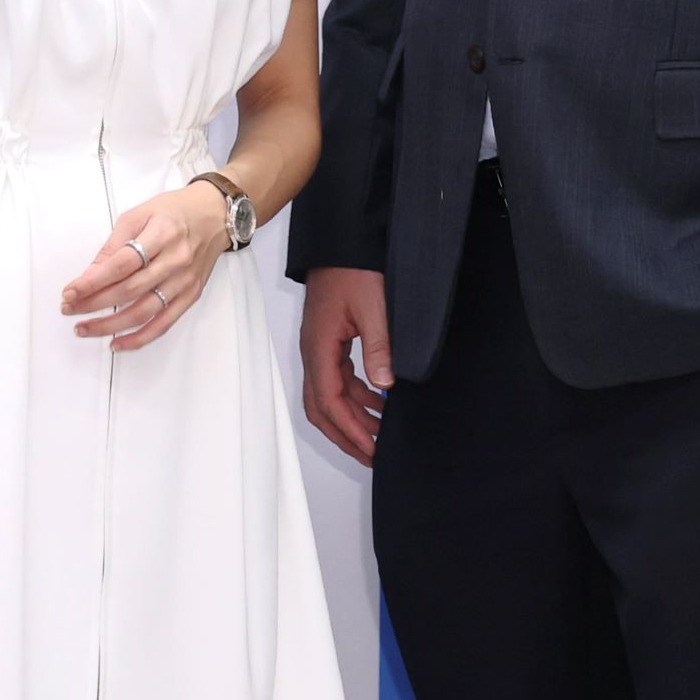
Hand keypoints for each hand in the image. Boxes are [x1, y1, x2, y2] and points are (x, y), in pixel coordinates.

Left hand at [61, 184, 232, 353]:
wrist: (214, 215)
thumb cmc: (174, 212)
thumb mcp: (139, 214)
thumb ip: (114, 245)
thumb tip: (90, 275)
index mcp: (161, 234)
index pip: (121, 264)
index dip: (93, 281)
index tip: (70, 292)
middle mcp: (176, 260)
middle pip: (129, 290)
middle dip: (94, 304)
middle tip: (69, 309)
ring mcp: (185, 281)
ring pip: (143, 312)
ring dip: (110, 325)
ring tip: (84, 328)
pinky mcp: (191, 296)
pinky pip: (163, 324)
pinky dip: (139, 338)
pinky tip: (117, 343)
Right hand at [299, 267, 392, 465]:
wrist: (342, 242)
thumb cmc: (354, 268)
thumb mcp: (374, 306)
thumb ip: (379, 346)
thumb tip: (385, 385)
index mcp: (320, 347)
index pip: (329, 401)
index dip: (351, 430)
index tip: (373, 449)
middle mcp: (314, 353)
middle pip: (322, 408)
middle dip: (347, 435)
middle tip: (374, 456)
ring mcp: (320, 348)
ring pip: (329, 397)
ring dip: (353, 419)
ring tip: (382, 435)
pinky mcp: (330, 342)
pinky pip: (339, 381)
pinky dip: (357, 398)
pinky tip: (381, 404)